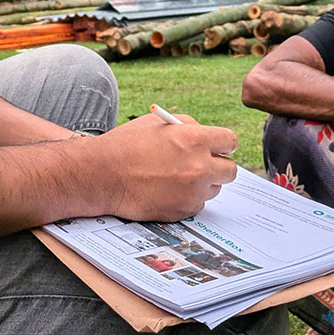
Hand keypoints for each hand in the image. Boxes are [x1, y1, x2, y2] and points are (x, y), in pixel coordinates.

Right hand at [94, 114, 237, 221]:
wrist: (103, 175)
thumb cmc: (127, 145)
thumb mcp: (159, 123)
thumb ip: (188, 126)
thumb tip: (205, 135)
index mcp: (194, 140)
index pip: (230, 141)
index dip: (223, 143)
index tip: (218, 146)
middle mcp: (199, 167)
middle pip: (230, 170)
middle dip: (219, 165)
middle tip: (205, 164)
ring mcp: (193, 192)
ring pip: (214, 188)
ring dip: (203, 183)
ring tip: (177, 176)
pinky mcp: (183, 211)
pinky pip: (198, 204)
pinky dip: (188, 198)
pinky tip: (168, 190)